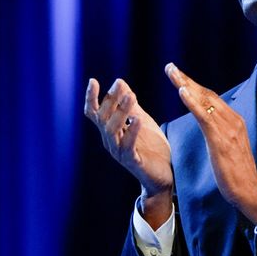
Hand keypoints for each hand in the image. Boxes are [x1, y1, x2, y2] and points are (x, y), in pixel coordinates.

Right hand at [84, 78, 172, 226]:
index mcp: (111, 131)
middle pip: (103, 119)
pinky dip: (132, 131)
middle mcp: (110, 141)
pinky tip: (137, 119)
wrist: (164, 174)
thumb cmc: (151, 147)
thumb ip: (130, 105)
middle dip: (111, 100)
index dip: (92, 98)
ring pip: (112, 130)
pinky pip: (128, 146)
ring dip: (121, 112)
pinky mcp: (132, 162)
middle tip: (119, 85)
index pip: (95, 113)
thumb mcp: (141, 120)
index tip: (93, 81)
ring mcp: (119, 152)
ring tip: (131, 96)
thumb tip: (120, 82)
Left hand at [165, 63, 256, 227]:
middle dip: (187, 80)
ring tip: (172, 73)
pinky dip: (193, 102)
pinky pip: (204, 116)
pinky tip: (182, 92)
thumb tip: (208, 124)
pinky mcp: (220, 139)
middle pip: (207, 94)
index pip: (211, 99)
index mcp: (234, 121)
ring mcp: (228, 128)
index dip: (194, 86)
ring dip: (186, 85)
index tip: (179, 77)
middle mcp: (232, 120)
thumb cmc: (237, 173)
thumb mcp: (227, 147)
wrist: (249, 190)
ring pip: (205, 100)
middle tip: (170, 67)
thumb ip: (219, 132)